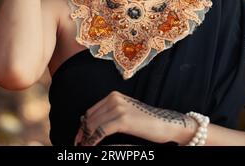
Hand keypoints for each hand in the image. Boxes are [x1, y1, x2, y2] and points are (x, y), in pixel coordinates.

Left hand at [74, 90, 196, 145]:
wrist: (165, 124)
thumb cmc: (146, 121)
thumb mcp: (126, 113)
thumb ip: (110, 114)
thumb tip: (91, 125)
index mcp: (114, 96)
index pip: (91, 111)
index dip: (83, 126)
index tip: (79, 138)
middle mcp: (114, 98)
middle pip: (90, 118)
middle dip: (83, 133)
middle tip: (79, 145)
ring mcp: (118, 108)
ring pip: (94, 125)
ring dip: (87, 138)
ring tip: (84, 148)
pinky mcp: (122, 120)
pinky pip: (101, 131)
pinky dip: (94, 141)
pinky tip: (91, 147)